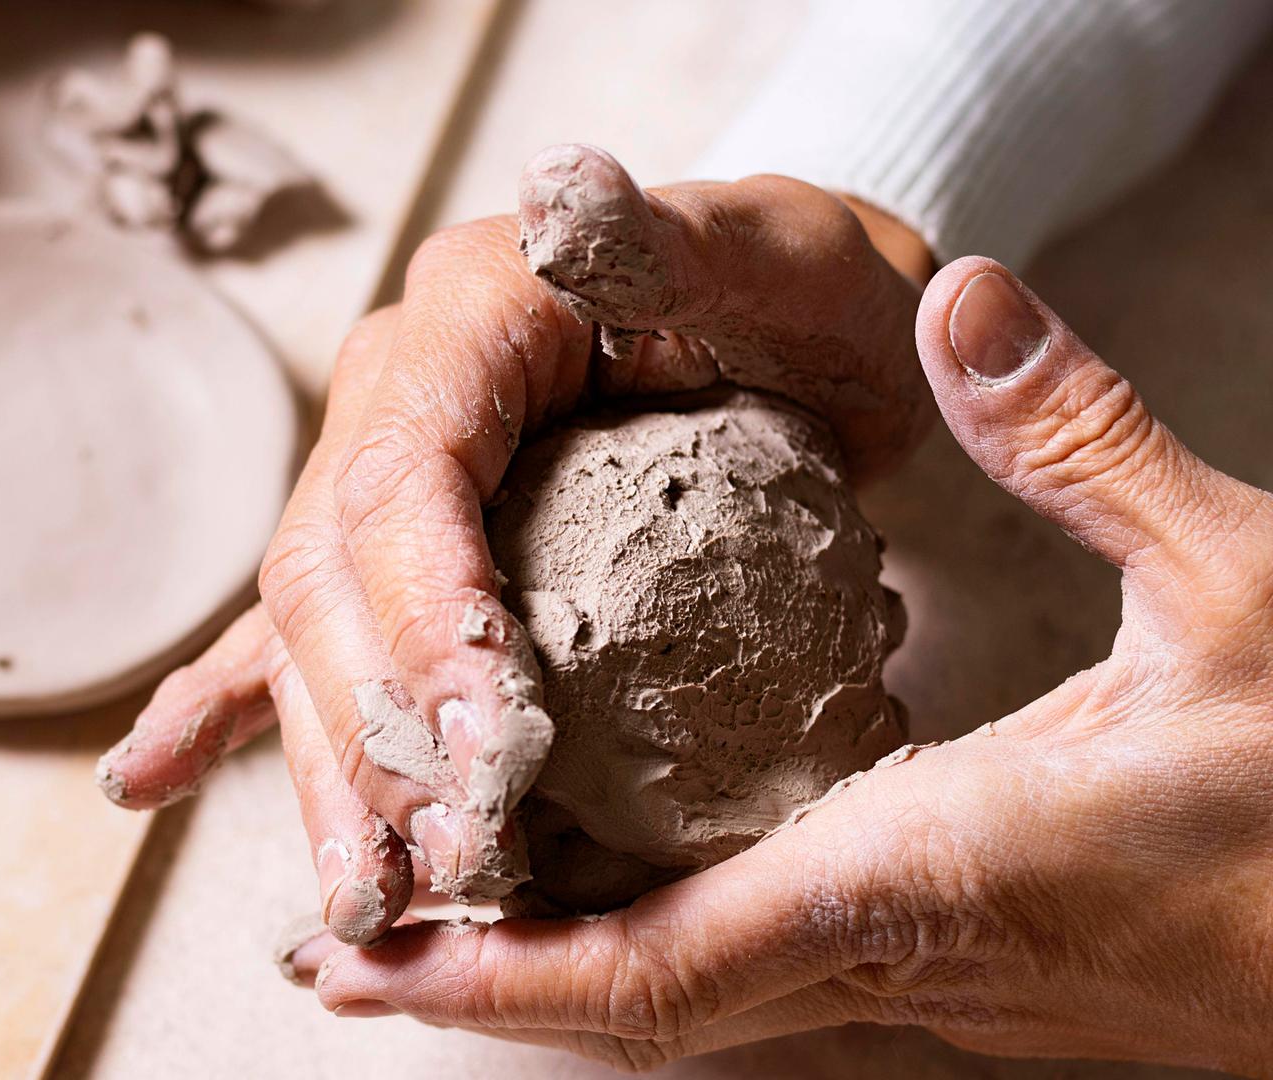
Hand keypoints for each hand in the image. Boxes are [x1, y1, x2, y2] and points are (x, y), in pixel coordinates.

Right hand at [97, 148, 933, 939]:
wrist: (806, 324)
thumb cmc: (806, 299)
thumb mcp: (774, 260)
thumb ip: (665, 238)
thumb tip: (564, 192)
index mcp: (472, 318)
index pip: (407, 474)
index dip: (425, 611)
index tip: (478, 741)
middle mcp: (399, 394)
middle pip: (331, 574)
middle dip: (370, 730)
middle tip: (428, 866)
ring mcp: (385, 472)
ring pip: (310, 633)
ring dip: (326, 771)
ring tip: (353, 901)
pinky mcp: (405, 546)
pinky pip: (301, 635)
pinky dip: (229, 712)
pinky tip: (150, 782)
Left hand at [286, 259, 1272, 1075]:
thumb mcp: (1247, 590)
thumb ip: (1086, 447)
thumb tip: (966, 307)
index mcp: (929, 875)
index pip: (662, 964)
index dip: (500, 974)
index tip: (370, 960)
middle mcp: (904, 960)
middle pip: (643, 1009)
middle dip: (482, 990)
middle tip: (342, 949)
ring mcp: (939, 987)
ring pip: (700, 1007)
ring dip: (558, 976)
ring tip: (443, 924)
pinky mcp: (973, 974)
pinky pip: (771, 980)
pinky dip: (660, 950)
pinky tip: (625, 887)